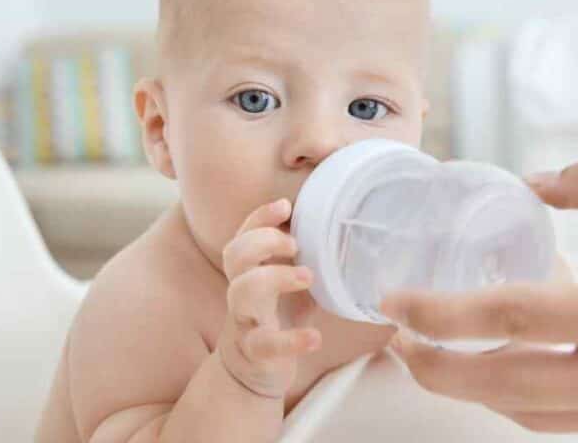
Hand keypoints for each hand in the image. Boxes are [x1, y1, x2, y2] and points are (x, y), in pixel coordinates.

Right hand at [216, 199, 321, 398]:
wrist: (255, 371)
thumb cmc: (278, 316)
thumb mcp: (292, 282)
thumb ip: (307, 257)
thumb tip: (343, 226)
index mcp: (250, 271)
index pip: (243, 234)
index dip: (259, 217)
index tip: (285, 205)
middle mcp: (241, 291)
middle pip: (234, 255)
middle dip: (263, 241)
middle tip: (295, 245)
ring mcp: (244, 320)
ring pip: (239, 292)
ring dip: (274, 277)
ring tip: (308, 277)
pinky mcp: (254, 352)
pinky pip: (264, 343)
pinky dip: (290, 340)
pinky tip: (315, 337)